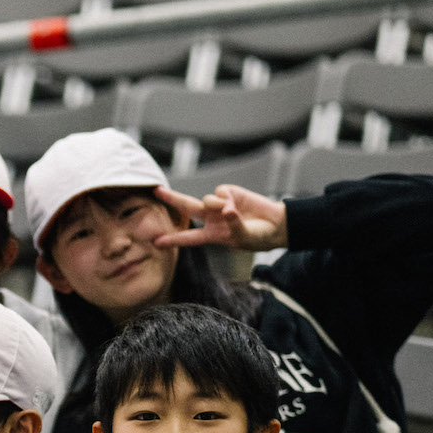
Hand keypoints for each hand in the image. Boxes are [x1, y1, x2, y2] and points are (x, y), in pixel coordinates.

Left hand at [153, 184, 288, 252]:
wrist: (276, 224)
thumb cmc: (259, 237)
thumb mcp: (244, 237)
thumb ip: (233, 225)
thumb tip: (226, 210)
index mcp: (211, 235)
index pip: (188, 238)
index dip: (173, 240)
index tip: (156, 242)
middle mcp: (211, 218)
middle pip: (187, 208)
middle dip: (172, 198)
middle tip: (157, 190)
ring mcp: (219, 204)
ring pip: (205, 200)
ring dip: (214, 205)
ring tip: (230, 211)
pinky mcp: (229, 193)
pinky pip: (219, 192)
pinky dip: (225, 198)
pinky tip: (235, 203)